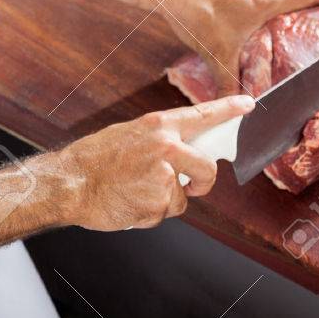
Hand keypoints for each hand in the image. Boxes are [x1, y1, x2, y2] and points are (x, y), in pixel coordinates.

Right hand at [55, 94, 253, 230]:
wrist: (69, 183)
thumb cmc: (94, 160)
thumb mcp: (129, 135)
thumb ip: (158, 140)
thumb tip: (181, 150)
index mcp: (158, 126)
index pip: (202, 114)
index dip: (229, 109)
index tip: (248, 104)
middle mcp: (166, 146)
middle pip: (207, 168)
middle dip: (203, 182)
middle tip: (191, 186)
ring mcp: (164, 175)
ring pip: (182, 197)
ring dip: (164, 201)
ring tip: (135, 191)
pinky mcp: (158, 202)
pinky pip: (165, 213)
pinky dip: (150, 214)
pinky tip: (129, 203)